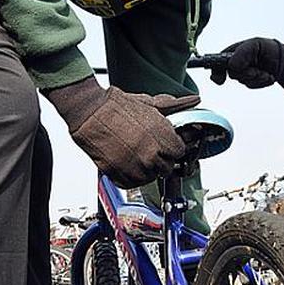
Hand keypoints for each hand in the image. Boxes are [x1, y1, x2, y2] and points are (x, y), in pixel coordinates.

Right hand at [44, 77, 199, 187]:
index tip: (166, 146)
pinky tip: (126, 163)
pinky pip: (132, 184)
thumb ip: (174, 107)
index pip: (180, 153)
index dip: (173, 148)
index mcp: (163, 137)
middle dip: (161, 160)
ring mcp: (136, 166)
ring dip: (146, 170)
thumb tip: (194, 101)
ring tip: (135, 156)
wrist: (89, 112)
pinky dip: (130, 177)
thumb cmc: (117, 107)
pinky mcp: (119, 174)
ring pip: (150, 178)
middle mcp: (152, 154)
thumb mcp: (150, 104)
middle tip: (149, 151)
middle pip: (167, 168)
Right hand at [210, 38, 283, 88]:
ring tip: (264, 70)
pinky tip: (267, 75)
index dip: (216, 72)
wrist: (283, 60)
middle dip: (247, 72)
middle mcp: (235, 64)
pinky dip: (262, 81)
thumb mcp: (255, 44)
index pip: (216, 63)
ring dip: (257, 77)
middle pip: (233, 74)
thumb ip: (242, 53)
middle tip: (256, 68)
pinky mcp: (251, 82)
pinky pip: (252, 85)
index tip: (220, 79)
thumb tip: (232, 65)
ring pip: (243, 81)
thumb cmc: (268, 48)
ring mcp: (242, 74)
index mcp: (232, 53)